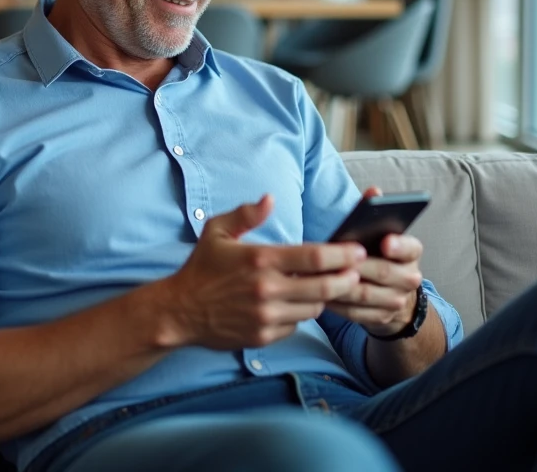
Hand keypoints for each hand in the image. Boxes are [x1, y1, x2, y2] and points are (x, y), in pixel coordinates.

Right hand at [157, 194, 366, 349]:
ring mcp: (266, 316)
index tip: (357, 250)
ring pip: (314, 308)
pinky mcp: (264, 336)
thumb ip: (246, 213)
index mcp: (260, 260)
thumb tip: (270, 199)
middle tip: (358, 271)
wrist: (179, 311)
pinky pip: (295, 325)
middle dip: (347, 278)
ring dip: (323, 297)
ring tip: (326, 286)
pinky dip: (299, 314)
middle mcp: (267, 289)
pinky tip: (293, 304)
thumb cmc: (201, 268)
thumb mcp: (217, 231)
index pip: (314, 257)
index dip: (341, 254)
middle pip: (324, 287)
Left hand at [327, 187, 425, 337]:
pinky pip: (357, 313)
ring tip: (320, 277)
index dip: (399, 245)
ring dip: (342, 286)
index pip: (410, 248)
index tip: (384, 241)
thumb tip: (374, 190)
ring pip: (367, 295)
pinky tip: (320, 295)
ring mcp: (397, 300)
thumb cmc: (376, 255)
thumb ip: (375, 213)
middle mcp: (410, 277)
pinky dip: (338, 304)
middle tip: (336, 261)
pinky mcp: (381, 318)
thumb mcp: (378, 234)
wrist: (389, 293)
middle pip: (384, 272)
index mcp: (411, 253)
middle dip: (359, 266)